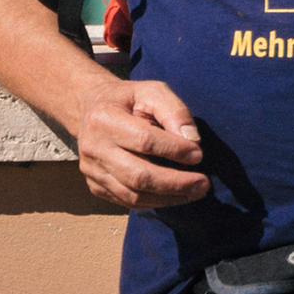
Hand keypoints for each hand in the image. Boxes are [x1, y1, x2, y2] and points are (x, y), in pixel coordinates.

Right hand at [75, 78, 209, 208]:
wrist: (90, 109)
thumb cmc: (127, 100)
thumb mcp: (151, 91)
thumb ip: (174, 111)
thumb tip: (193, 141)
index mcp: (104, 119)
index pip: (145, 141)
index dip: (175, 150)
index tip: (199, 154)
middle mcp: (93, 148)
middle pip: (138, 176)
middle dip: (176, 183)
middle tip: (203, 184)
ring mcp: (92, 171)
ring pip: (133, 195)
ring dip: (169, 198)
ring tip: (194, 192)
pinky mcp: (95, 186)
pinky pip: (127, 202)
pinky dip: (154, 202)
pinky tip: (174, 195)